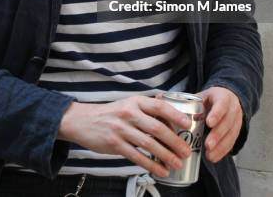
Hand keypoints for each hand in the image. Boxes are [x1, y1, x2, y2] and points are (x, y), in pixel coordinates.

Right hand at [58, 96, 191, 177]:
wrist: (84, 120)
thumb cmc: (112, 112)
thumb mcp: (128, 103)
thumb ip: (147, 108)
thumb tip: (172, 112)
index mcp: (135, 101)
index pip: (159, 106)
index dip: (175, 115)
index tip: (188, 124)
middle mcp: (129, 113)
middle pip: (156, 128)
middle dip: (174, 141)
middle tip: (187, 151)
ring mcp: (121, 129)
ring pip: (148, 144)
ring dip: (166, 155)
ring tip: (178, 163)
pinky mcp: (115, 144)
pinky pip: (137, 157)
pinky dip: (151, 165)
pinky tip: (161, 170)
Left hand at [198, 86, 242, 162]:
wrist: (230, 99)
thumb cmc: (212, 99)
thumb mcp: (204, 96)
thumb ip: (193, 103)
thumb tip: (175, 114)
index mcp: (223, 97)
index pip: (221, 105)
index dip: (216, 114)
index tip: (208, 123)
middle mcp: (233, 109)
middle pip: (227, 123)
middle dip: (217, 135)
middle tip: (207, 145)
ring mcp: (237, 121)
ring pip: (230, 135)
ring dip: (220, 147)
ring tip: (209, 155)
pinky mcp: (237, 132)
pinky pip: (231, 143)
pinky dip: (222, 151)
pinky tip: (214, 157)